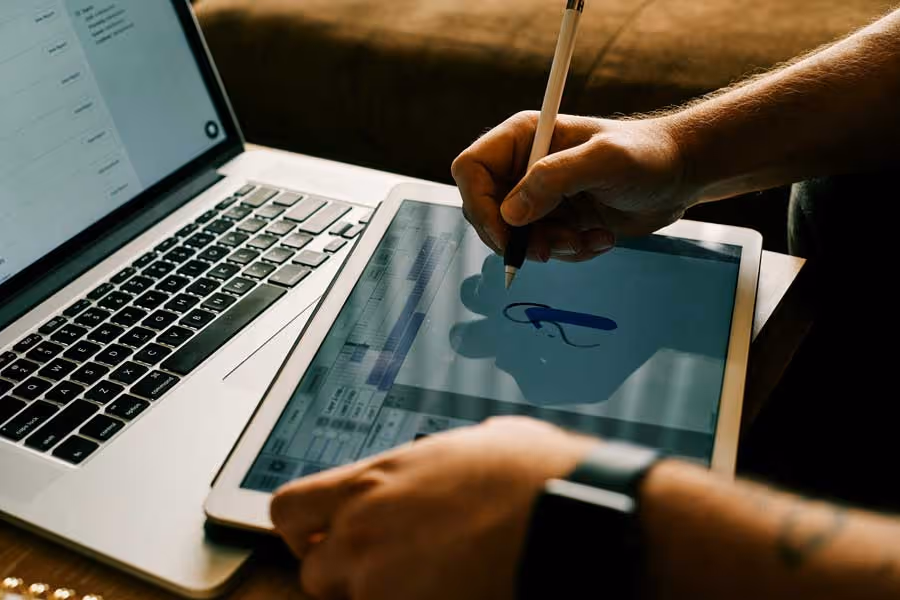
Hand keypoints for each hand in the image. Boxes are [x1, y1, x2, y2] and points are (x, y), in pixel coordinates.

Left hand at [270, 417, 596, 599]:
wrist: (571, 516)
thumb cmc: (538, 474)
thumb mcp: (488, 440)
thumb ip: (455, 452)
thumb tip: (478, 445)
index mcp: (376, 479)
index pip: (291, 508)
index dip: (305, 529)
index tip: (325, 537)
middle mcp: (364, 530)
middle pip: (311, 570)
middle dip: (340, 574)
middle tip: (379, 571)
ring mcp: (382, 580)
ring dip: (376, 594)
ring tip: (426, 581)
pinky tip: (450, 590)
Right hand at [451, 111, 694, 261]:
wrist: (681, 175)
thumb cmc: (648, 155)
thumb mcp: (604, 161)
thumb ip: (554, 180)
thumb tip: (511, 214)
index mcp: (524, 138)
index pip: (471, 170)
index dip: (479, 205)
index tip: (507, 234)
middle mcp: (524, 167)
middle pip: (485, 211)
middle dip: (518, 238)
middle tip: (552, 248)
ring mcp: (539, 196)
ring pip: (515, 238)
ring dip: (550, 249)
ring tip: (587, 240)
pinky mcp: (557, 220)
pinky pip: (543, 249)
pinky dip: (570, 253)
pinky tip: (600, 238)